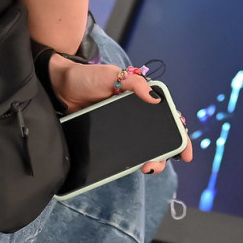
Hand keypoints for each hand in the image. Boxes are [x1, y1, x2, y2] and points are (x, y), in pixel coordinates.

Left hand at [45, 56, 193, 173]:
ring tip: (146, 167)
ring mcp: (120, 129)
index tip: (184, 151)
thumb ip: (134, 83)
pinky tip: (129, 167)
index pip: (167, 118)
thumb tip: (156, 99)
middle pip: (158, 138)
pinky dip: (128, 161)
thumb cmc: (87, 76)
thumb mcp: (113, 74)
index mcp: (140, 100)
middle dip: (165, 154)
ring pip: (141, 148)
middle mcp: (134, 116)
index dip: (179, 134)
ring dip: (149, 160)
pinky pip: (120, 152)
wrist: (58, 87)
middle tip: (158, 163)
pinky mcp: (105, 138)